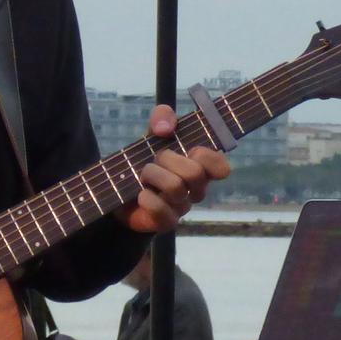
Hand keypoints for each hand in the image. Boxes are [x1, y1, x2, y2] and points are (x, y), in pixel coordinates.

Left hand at [114, 105, 229, 234]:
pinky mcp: (166, 222)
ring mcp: (182, 206)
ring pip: (175, 188)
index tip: (189, 150)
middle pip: (194, 173)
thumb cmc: (145, 160)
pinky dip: (148, 199)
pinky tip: (140, 194)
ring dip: (153, 175)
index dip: (206, 157)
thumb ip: (162, 118)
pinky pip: (162, 211)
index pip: (221, 167)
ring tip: (142, 175)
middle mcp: (196, 188)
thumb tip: (166, 128)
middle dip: (168, 160)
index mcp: (200, 167)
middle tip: (155, 159)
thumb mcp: (153, 133)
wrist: (119, 189)